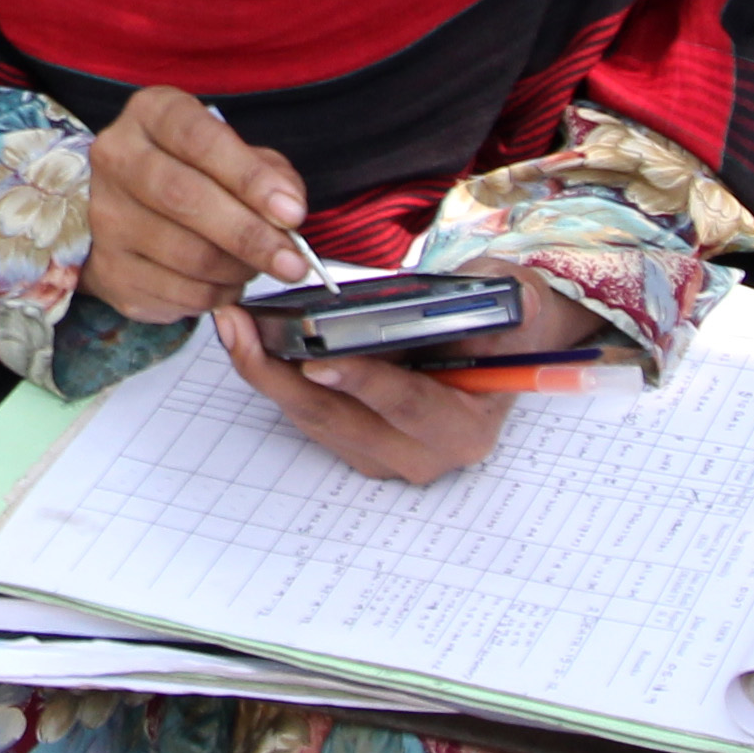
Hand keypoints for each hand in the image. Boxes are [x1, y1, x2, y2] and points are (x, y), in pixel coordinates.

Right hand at [84, 86, 312, 324]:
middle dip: (250, 235)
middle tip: (293, 261)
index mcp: (151, 114)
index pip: (199, 140)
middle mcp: (117, 159)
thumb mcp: (232, 152)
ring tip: (256, 265)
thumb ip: (267, 172)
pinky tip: (226, 282)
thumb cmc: (194, 172)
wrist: (129, 207)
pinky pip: (180, 293)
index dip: (250, 179)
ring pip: (186, 255)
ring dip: (238, 269)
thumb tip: (289, 211)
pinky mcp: (110, 271)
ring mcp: (105, 218)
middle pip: (184, 199)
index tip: (292, 212)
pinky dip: (218, 294)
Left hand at [212, 301, 549, 486]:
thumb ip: (518, 304)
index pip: (408, 406)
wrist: (497, 351)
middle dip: (282, 376)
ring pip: (311, 417)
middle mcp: (420, 453)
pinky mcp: (352, 441)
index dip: (365, 383)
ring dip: (266, 373)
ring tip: (232, 325)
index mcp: (464, 428)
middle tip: (243, 331)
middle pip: (339, 419)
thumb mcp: (521, 307)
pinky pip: (305, 411)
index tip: (318, 363)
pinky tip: (246, 337)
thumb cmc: (503, 327)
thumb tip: (517, 299)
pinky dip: (274, 375)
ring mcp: (381, 452)